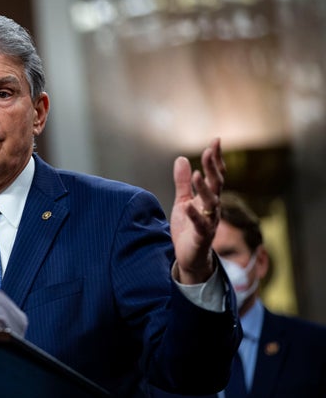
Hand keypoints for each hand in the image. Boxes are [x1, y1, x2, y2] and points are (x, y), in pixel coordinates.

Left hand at [171, 138, 225, 283]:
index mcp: (208, 198)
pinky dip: (194, 216)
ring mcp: (209, 222)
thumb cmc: (188, 228)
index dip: (216, 159)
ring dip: (204, 189)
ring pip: (211, 203)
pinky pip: (200, 225)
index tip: (215, 141)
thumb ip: (182, 182)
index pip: (215, 175)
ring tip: (196, 175)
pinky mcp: (201, 236)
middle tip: (208, 151)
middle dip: (213, 168)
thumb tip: (181, 159)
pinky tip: (188, 206)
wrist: (189, 256)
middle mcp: (212, 208)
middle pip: (216, 185)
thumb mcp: (182, 201)